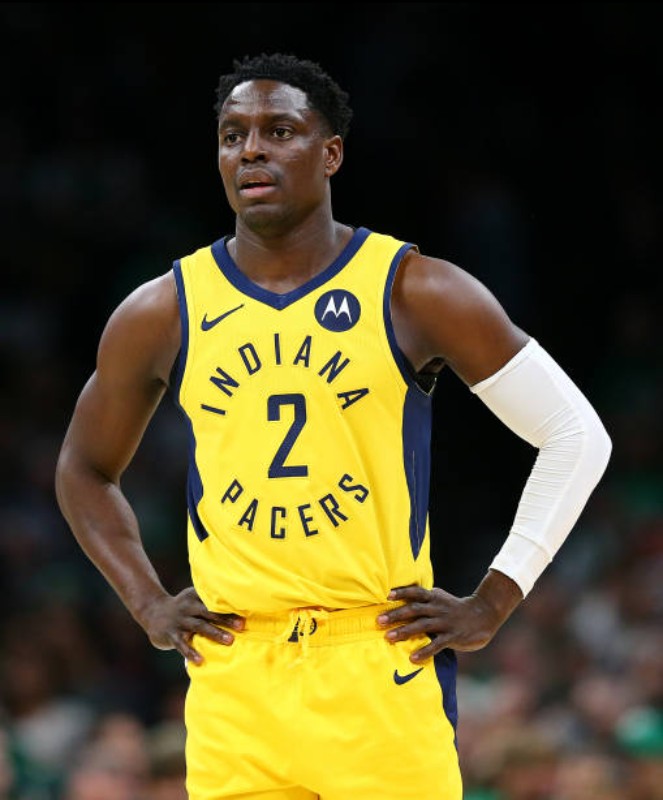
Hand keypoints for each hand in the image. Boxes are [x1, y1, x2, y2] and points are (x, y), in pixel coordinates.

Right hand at [140, 586, 244, 664]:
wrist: (152, 612)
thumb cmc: (182, 607)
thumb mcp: (193, 598)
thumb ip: (209, 602)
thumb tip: (238, 608)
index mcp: (195, 596)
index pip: (214, 601)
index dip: (229, 606)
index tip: (245, 611)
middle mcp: (187, 606)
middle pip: (209, 612)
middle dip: (226, 619)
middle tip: (241, 626)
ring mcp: (179, 621)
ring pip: (199, 626)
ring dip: (215, 633)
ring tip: (230, 641)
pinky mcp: (171, 635)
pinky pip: (182, 645)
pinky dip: (191, 653)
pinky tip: (201, 661)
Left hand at [377, 576, 520, 662]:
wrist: (484, 615)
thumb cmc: (456, 608)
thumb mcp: (441, 598)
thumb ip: (425, 598)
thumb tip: (404, 596)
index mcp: (434, 597)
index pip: (416, 592)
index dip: (402, 592)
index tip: (387, 596)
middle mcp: (438, 608)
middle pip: (414, 609)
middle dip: (396, 615)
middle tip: (379, 620)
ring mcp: (445, 622)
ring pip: (422, 626)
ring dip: (404, 632)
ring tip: (389, 638)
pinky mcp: (453, 637)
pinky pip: (436, 644)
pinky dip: (424, 651)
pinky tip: (413, 658)